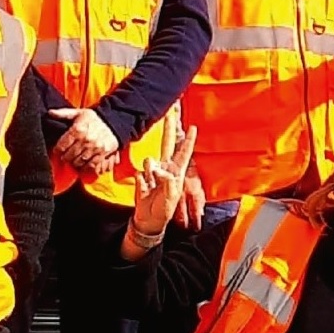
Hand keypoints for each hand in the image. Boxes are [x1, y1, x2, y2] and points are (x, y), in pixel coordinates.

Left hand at [49, 108, 120, 174]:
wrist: (114, 122)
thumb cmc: (94, 119)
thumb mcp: (79, 113)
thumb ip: (64, 113)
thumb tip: (50, 113)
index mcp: (78, 130)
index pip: (61, 146)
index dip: (58, 150)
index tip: (58, 150)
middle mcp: (86, 140)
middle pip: (69, 156)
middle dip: (65, 157)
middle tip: (65, 156)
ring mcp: (95, 148)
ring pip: (79, 162)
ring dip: (74, 163)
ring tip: (74, 160)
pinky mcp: (102, 154)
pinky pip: (91, 165)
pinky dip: (85, 167)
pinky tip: (83, 164)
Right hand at [129, 117, 200, 248]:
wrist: (149, 219)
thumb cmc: (164, 210)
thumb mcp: (170, 198)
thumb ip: (166, 182)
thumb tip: (157, 168)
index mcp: (176, 172)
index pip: (184, 153)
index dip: (188, 140)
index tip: (193, 127)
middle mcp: (165, 168)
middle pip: (167, 144)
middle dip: (169, 129)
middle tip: (170, 113)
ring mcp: (153, 171)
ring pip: (149, 161)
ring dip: (150, 172)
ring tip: (152, 186)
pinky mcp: (141, 176)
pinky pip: (140, 174)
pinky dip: (142, 182)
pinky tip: (144, 190)